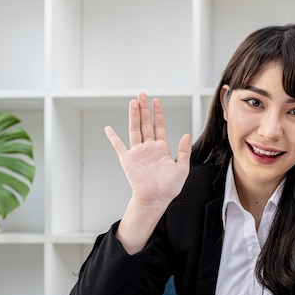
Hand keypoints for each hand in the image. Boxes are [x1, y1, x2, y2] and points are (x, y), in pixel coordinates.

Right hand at [105, 92, 190, 208]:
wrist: (156, 199)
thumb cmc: (169, 187)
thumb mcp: (182, 167)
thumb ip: (184, 151)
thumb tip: (186, 134)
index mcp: (162, 148)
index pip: (159, 126)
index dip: (157, 114)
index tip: (156, 101)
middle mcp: (149, 148)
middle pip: (145, 124)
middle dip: (144, 109)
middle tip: (142, 95)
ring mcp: (138, 153)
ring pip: (134, 130)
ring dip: (133, 116)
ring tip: (133, 102)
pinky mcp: (128, 160)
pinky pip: (119, 146)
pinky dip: (113, 138)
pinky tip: (108, 128)